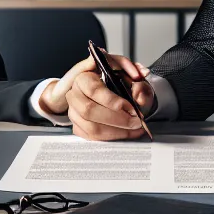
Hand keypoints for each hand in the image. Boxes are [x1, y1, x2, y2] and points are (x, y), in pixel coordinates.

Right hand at [40, 53, 155, 140]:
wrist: (115, 89)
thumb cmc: (120, 81)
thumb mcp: (132, 78)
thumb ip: (137, 83)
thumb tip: (139, 93)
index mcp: (85, 76)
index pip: (94, 90)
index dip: (113, 101)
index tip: (131, 108)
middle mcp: (75, 94)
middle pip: (89, 111)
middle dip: (116, 120)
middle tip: (135, 122)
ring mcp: (73, 111)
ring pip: (90, 127)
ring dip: (116, 131)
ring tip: (133, 129)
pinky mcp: (77, 124)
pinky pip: (91, 136)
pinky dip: (110, 137)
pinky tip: (124, 133)